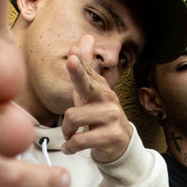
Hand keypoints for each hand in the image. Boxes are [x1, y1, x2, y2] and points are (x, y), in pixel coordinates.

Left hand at [60, 35, 132, 162]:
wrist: (120, 144)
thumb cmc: (100, 117)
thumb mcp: (91, 93)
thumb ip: (86, 68)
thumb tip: (84, 39)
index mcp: (100, 89)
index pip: (88, 73)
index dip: (80, 63)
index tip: (73, 54)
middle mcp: (108, 100)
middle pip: (86, 86)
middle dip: (77, 73)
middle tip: (71, 61)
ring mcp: (111, 118)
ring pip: (73, 117)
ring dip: (66, 131)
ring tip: (70, 135)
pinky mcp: (111, 136)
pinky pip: (80, 140)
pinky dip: (71, 146)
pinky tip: (71, 147)